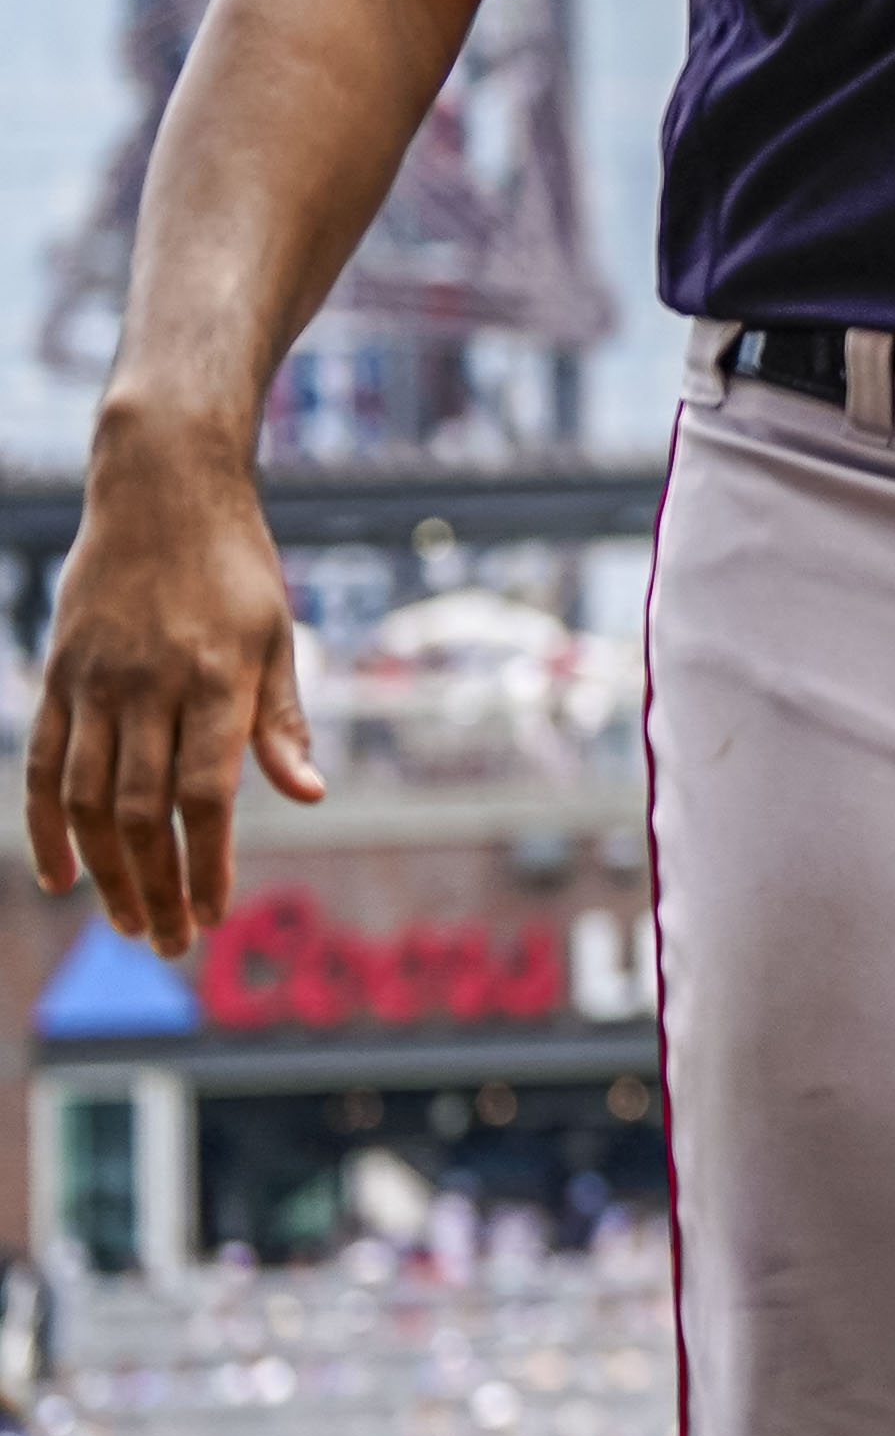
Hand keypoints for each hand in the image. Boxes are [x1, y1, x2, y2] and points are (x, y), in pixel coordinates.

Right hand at [24, 415, 318, 955]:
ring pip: (88, 800)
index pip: (207, 793)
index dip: (208, 861)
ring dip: (107, 871)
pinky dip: (47, 828)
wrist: (160, 491)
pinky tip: (60, 878)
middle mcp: (148, 687)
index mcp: (215, 680)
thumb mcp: (279, 635)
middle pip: (143, 810)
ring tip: (130, 924)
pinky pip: (43, 767)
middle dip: (158, 885)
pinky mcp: (59, 678)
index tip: (216, 913)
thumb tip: (310, 796)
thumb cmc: (236, 569)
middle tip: (172, 944)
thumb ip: (283, 721)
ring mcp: (94, 684)